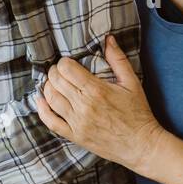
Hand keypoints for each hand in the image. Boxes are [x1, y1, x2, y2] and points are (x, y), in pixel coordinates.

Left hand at [35, 34, 166, 173]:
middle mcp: (84, 106)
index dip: (64, 62)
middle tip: (59, 71)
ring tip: (52, 83)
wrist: (141, 145)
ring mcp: (77, 123)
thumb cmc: (138, 113)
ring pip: (51, 99)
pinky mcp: (75, 136)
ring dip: (47, 87)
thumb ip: (118, 59)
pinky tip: (41, 101)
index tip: (68, 63)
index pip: (67, 69)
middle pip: (56, 82)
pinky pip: (51, 122)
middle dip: (54, 72)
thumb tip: (108, 38)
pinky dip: (42, 111)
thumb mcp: (132, 82)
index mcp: (96, 90)